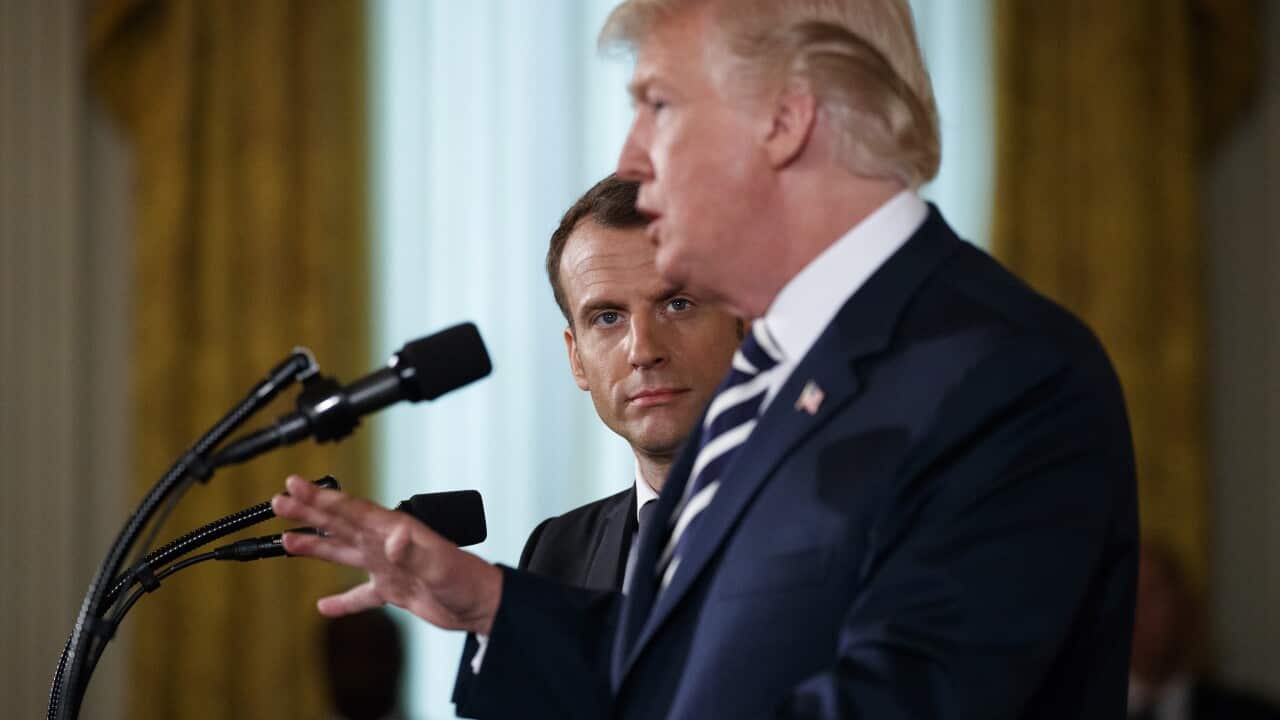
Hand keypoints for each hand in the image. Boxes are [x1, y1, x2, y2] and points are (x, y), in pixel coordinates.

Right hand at [271, 475, 501, 634]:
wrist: (482, 605)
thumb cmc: (466, 580)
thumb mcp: (439, 564)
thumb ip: (414, 551)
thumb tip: (392, 538)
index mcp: (395, 530)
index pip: (351, 510)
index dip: (322, 498)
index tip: (295, 485)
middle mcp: (387, 543)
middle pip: (341, 524)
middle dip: (310, 512)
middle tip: (279, 501)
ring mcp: (389, 566)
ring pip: (344, 552)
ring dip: (316, 546)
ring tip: (287, 540)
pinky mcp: (395, 590)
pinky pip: (361, 594)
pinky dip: (343, 600)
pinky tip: (324, 606)